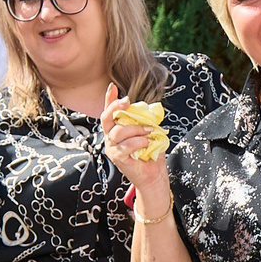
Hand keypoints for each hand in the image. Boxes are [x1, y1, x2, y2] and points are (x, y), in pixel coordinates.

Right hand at [99, 84, 173, 206]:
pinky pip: (125, 146)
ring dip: (136, 129)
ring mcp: (112, 148)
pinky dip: (138, 142)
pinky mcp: (117, 158)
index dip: (109, 99)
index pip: (109, 111)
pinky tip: (146, 143)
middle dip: (116, 106)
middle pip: (106, 118)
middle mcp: (111, 137)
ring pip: (118, 132)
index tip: (112, 86)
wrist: (153, 175)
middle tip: (128, 101)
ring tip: (148, 131)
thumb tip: (147, 109)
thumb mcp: (147, 132)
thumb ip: (143, 121)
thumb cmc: (150, 153)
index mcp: (116, 129)